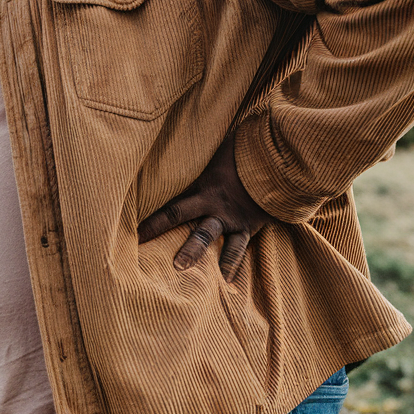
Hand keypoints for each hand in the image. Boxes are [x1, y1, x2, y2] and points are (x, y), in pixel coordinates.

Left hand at [137, 133, 273, 280]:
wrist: (283, 160)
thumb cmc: (249, 148)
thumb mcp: (222, 146)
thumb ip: (203, 149)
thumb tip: (184, 130)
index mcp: (202, 185)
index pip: (170, 204)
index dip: (150, 218)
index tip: (130, 229)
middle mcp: (212, 203)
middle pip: (178, 216)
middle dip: (157, 229)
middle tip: (139, 245)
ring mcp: (230, 217)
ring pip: (207, 238)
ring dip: (193, 254)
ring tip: (180, 272)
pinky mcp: (248, 226)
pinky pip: (238, 249)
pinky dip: (231, 266)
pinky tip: (226, 283)